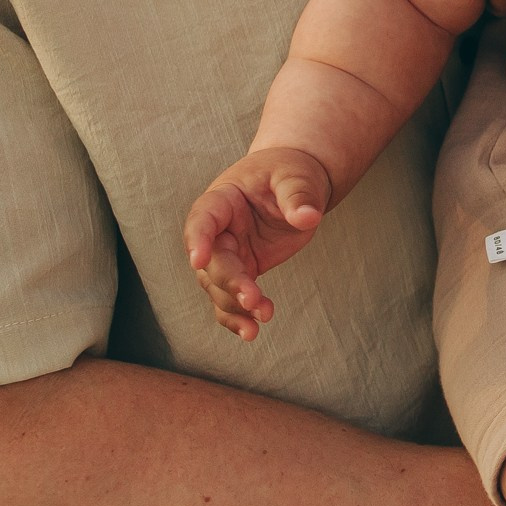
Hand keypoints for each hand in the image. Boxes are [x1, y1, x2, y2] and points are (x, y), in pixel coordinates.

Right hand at [183, 147, 332, 339]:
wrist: (296, 184)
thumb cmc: (290, 172)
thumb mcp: (296, 175)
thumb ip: (298, 195)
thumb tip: (307, 218)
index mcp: (221, 200)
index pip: (203, 219)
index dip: (198, 239)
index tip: (199, 259)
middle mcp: (217, 231)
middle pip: (212, 261)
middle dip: (229, 282)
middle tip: (252, 299)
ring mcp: (228, 253)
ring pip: (218, 287)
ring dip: (235, 306)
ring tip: (262, 318)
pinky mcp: (243, 270)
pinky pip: (232, 298)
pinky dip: (238, 317)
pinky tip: (251, 333)